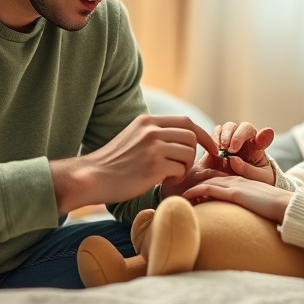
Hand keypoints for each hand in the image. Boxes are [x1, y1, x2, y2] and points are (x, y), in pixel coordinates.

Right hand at [51, 114, 218, 213]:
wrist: (92, 177)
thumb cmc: (112, 162)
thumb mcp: (132, 136)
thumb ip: (153, 133)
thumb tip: (178, 135)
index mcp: (147, 121)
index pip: (185, 121)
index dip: (203, 135)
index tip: (211, 148)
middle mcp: (150, 131)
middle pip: (190, 136)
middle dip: (194, 154)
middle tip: (184, 167)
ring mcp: (152, 148)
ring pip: (188, 153)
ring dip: (185, 167)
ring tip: (171, 175)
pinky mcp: (153, 167)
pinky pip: (180, 170)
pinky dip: (177, 178)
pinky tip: (164, 182)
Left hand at [182, 175, 291, 223]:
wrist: (285, 206)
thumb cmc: (273, 208)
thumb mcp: (255, 203)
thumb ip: (243, 204)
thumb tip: (233, 216)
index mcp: (240, 180)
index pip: (216, 179)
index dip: (201, 184)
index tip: (189, 192)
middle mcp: (235, 179)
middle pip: (207, 178)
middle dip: (192, 183)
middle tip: (178, 191)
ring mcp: (233, 184)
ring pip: (205, 181)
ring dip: (190, 187)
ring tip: (177, 195)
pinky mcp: (233, 192)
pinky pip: (208, 188)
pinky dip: (195, 191)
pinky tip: (185, 197)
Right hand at [211, 121, 275, 183]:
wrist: (236, 190)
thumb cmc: (252, 182)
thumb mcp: (257, 180)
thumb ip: (249, 171)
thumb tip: (234, 160)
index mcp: (258, 148)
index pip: (264, 138)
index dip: (264, 135)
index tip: (266, 135)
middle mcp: (245, 141)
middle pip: (243, 127)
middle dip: (237, 136)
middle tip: (232, 150)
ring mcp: (230, 141)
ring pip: (227, 127)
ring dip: (224, 135)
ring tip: (222, 149)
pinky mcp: (216, 145)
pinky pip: (214, 135)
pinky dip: (213, 140)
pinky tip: (214, 152)